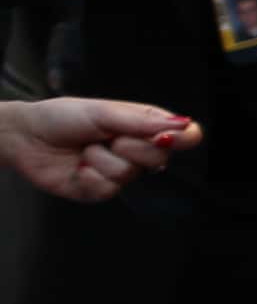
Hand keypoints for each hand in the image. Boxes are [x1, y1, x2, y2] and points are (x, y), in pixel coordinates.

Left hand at [0, 96, 194, 202]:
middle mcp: (136, 150)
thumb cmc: (64, 117)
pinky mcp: (100, 190)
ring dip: (102, 160)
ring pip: (130, 174)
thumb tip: (183, 125)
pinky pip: (108, 190)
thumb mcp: (105, 112)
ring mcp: (119, 171)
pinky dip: (89, 177)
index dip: (182, 138)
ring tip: (86, 150)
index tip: (165, 138)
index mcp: (144, 125)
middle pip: (159, 158)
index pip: (182, 135)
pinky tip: (79, 167)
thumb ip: (143, 122)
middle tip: (109, 137)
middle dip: (131, 148)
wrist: (27, 138)